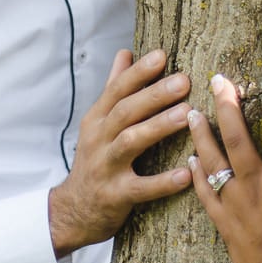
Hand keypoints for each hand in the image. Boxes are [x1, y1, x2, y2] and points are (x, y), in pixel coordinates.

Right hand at [48, 48, 192, 256]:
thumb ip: (114, 87)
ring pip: (131, 142)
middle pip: (125, 111)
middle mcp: (98, 139)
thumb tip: (125, 52)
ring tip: (187, 115)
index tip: (161, 55)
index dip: (138, 72)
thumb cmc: (95, 159)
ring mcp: (105, 167)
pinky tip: (186, 174)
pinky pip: (141, 188)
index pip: (117, 89)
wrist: (74, 210)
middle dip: (154, 94)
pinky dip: (163, 182)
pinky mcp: (115, 195)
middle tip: (184, 81)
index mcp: (97, 119)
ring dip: (158, 127)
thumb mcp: (98, 122)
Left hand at [188, 63, 261, 262]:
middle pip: (236, 137)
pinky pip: (205, 198)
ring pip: (212, 163)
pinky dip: (195, 178)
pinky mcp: (226, 227)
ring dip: (201, 136)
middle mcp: (257, 187)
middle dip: (226, 105)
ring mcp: (237, 206)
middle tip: (216, 79)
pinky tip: (188, 163)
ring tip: (191, 113)